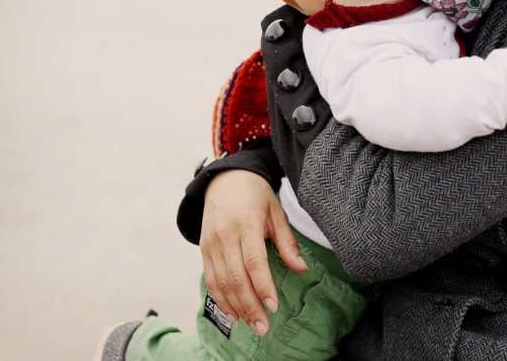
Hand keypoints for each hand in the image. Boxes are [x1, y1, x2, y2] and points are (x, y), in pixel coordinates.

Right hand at [200, 170, 307, 335]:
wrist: (225, 179)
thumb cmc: (255, 195)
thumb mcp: (276, 211)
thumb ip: (287, 242)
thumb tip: (302, 268)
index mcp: (246, 223)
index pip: (254, 261)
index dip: (263, 286)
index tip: (274, 306)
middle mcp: (226, 235)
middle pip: (236, 277)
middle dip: (250, 306)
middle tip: (264, 327)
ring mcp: (212, 243)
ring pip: (222, 282)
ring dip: (236, 307)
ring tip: (252, 325)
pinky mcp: (204, 249)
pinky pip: (210, 279)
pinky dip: (220, 299)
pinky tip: (233, 314)